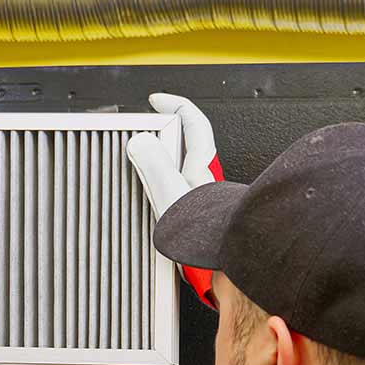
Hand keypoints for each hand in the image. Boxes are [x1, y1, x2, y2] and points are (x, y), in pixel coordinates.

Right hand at [126, 93, 224, 305]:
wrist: (224, 264)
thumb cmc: (207, 233)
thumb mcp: (171, 193)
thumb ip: (154, 165)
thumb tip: (140, 142)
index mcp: (200, 164)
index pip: (192, 121)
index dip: (174, 104)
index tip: (157, 100)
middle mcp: (203, 177)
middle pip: (185, 144)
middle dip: (164, 136)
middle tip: (142, 135)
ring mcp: (201, 196)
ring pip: (180, 169)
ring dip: (162, 166)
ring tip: (141, 172)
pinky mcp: (197, 216)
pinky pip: (176, 194)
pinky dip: (163, 192)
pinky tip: (152, 205)